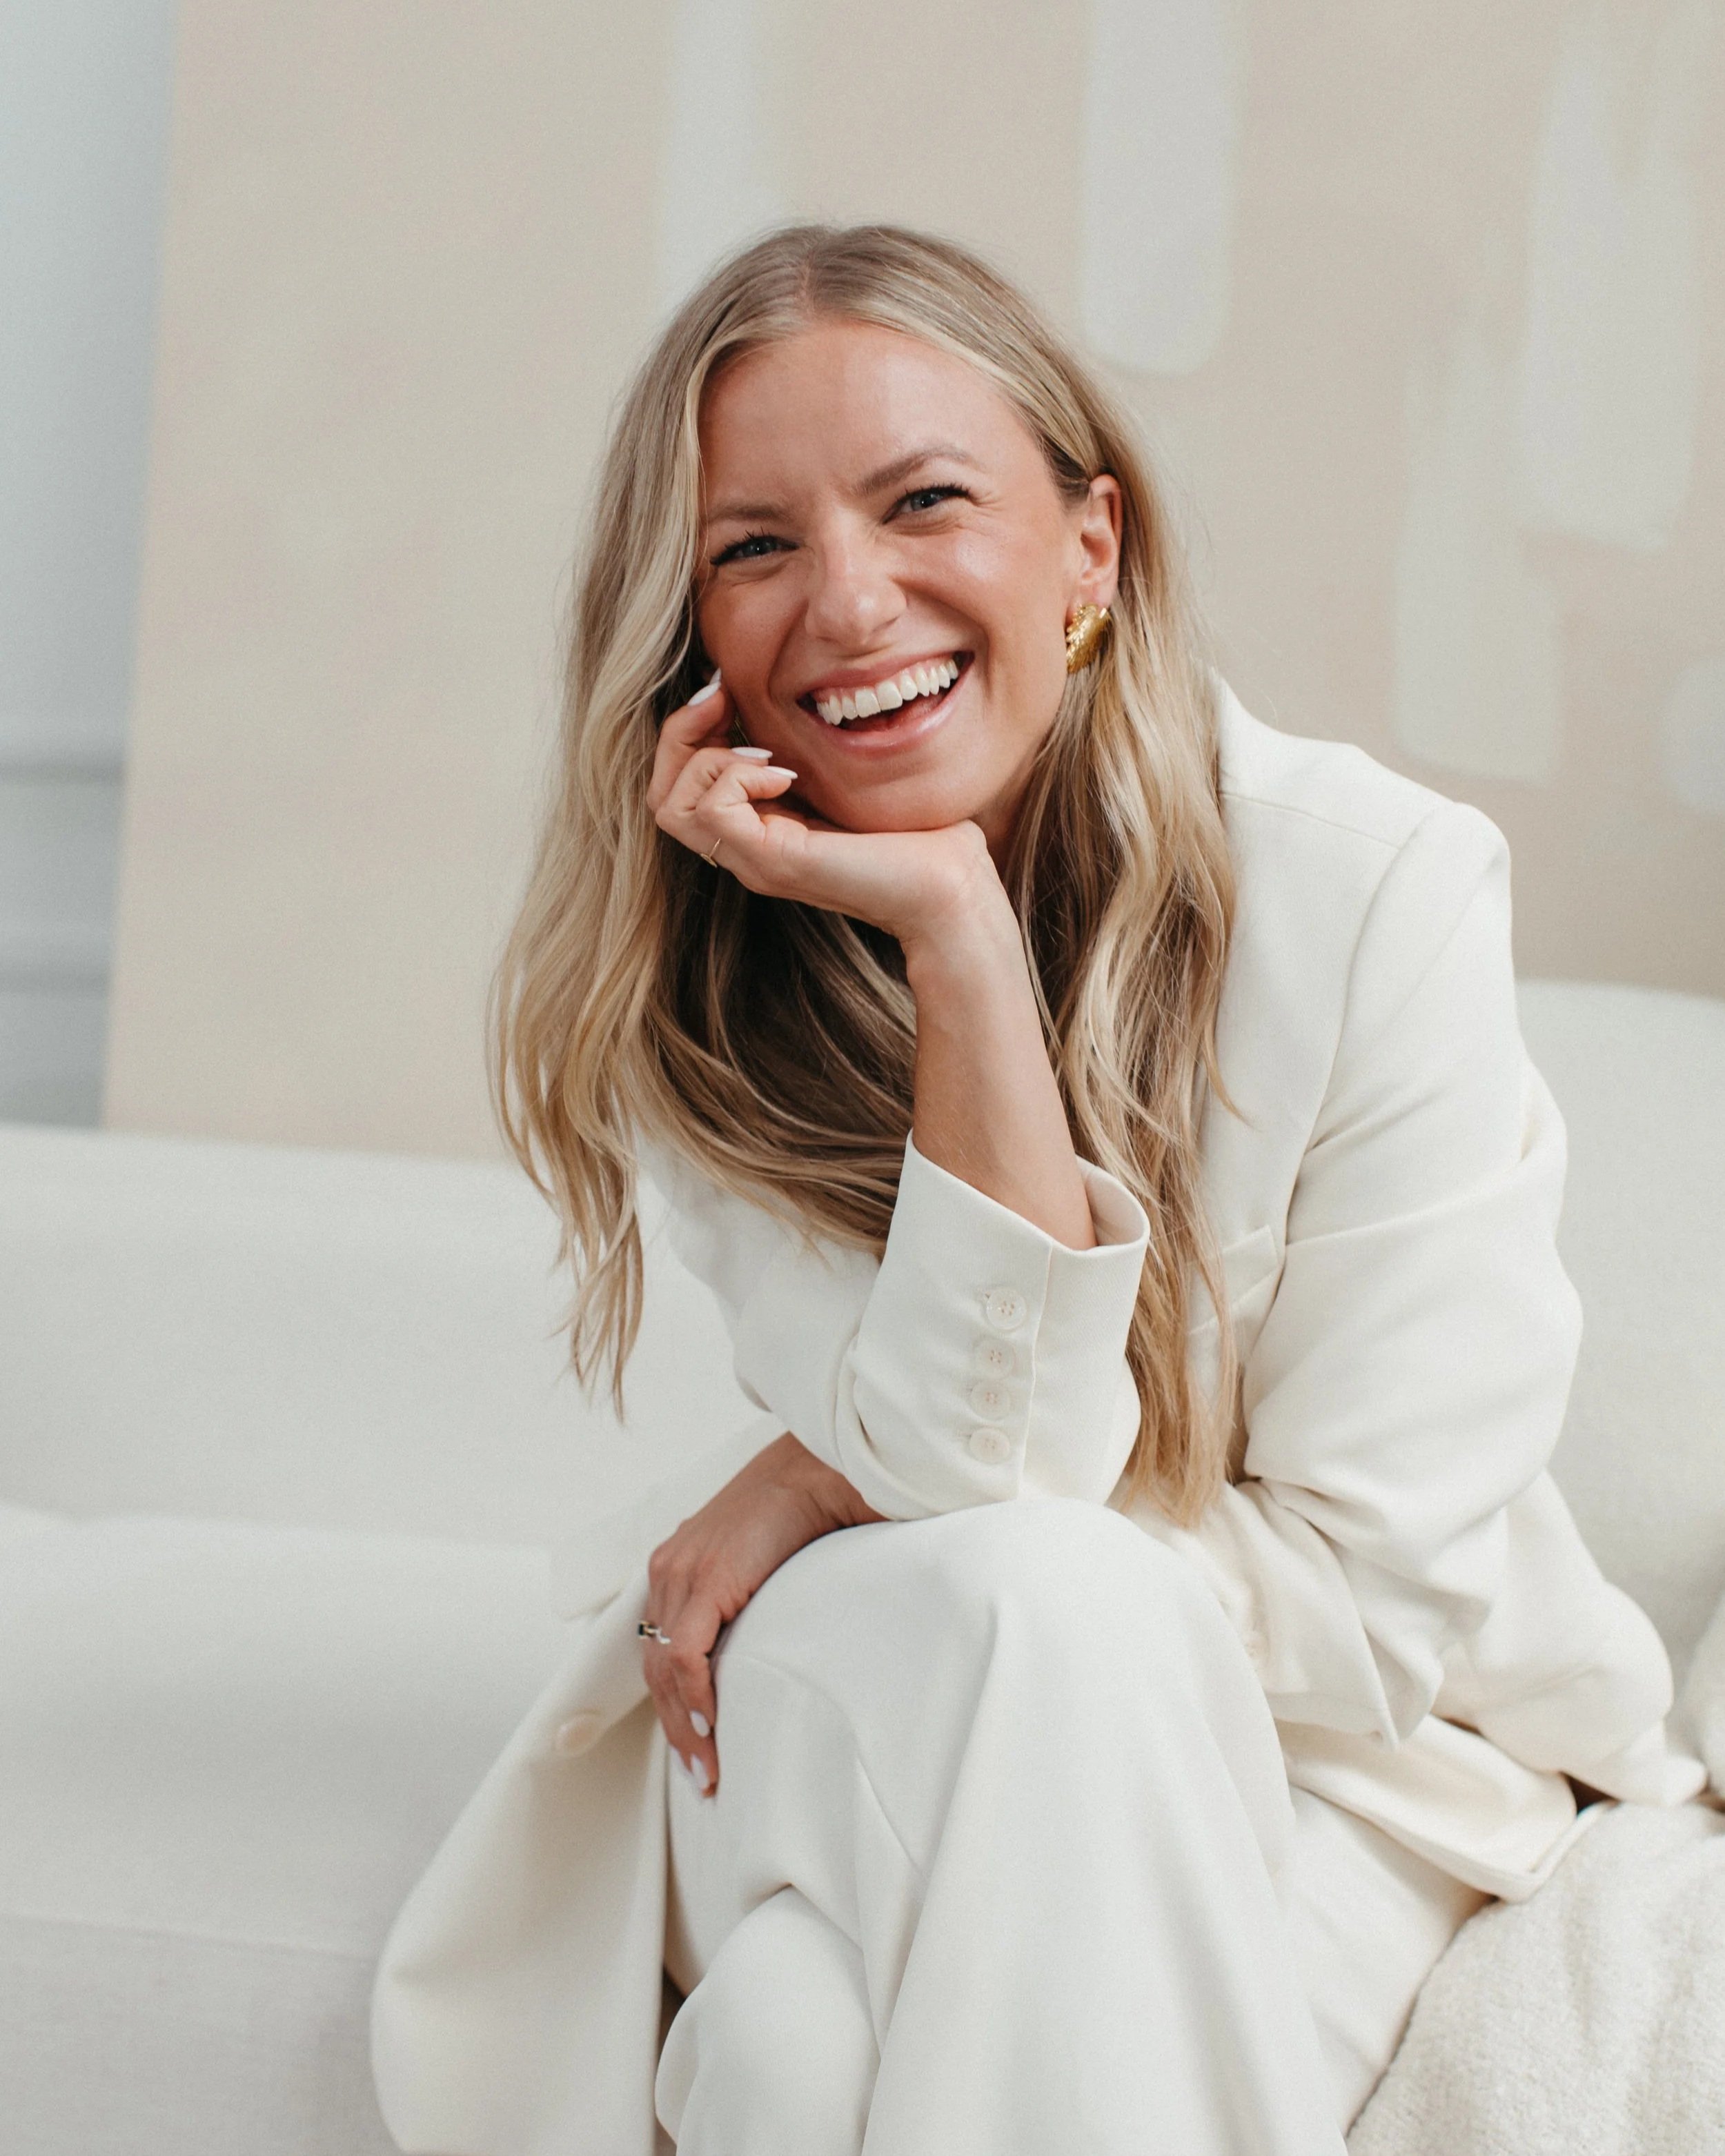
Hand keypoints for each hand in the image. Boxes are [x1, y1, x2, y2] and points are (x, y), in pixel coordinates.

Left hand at [642, 1432, 880, 1795]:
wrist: (818, 1468)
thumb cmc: (802, 1512)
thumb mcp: (760, 1563)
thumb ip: (748, 1598)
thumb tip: (766, 1647)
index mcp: (677, 1564)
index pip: (660, 1647)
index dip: (673, 1703)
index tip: (695, 1747)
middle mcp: (669, 1569)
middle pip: (655, 1666)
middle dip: (676, 1729)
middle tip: (702, 1777)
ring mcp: (682, 1572)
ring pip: (664, 1668)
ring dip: (685, 1727)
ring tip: (708, 1770)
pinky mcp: (707, 1578)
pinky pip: (686, 1654)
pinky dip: (694, 1697)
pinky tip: (710, 1728)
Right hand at [647, 676, 1005, 951]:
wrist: (951, 891)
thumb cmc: (919, 836)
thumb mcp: (849, 777)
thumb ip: (811, 748)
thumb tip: (785, 696)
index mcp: (761, 829)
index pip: (679, 784)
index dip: (689, 730)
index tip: (726, 692)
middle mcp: (747, 849)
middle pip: (660, 796)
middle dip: (680, 736)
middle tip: (723, 702)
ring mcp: (755, 859)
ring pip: (669, 806)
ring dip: (706, 758)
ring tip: (765, 754)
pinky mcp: (773, 860)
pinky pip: (712, 810)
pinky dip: (736, 776)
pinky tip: (786, 775)